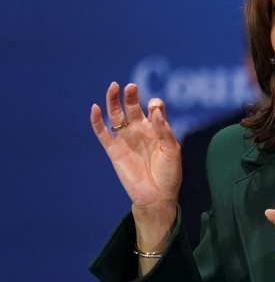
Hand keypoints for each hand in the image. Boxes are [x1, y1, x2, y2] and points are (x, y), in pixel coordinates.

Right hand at [90, 82, 180, 250]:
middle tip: (131, 86)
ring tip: (114, 86)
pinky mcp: (113, 150)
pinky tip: (94, 107)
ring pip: (116, 115)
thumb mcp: (172, 150)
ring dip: (114, 101)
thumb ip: (164, 130)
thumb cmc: (169, 174)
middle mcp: (140, 131)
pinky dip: (96, 120)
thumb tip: (154, 111)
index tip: (156, 108)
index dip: (155, 105)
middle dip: (131, 96)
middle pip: (132, 107)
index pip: (154, 109)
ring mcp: (125, 139)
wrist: (156, 196)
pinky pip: (102, 133)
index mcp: (156, 129)